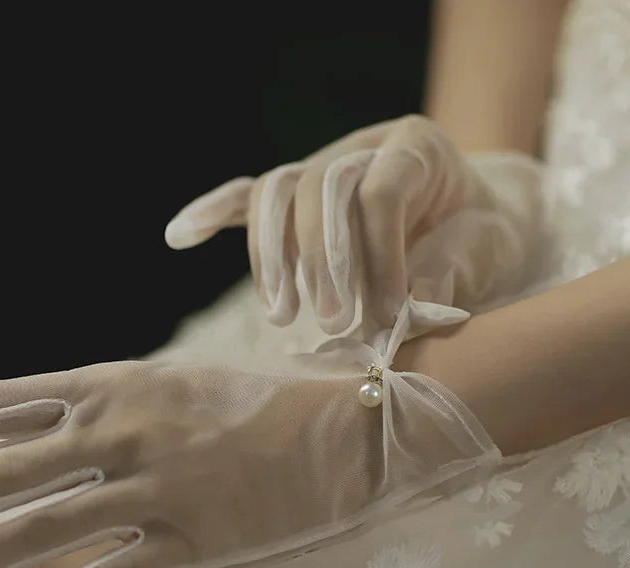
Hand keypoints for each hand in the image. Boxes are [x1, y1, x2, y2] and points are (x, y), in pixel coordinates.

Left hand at [0, 355, 492, 567]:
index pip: (1, 404)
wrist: (353, 429)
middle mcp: (128, 431)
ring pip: (40, 529)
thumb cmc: (263, 403)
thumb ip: (111, 401)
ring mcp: (160, 490)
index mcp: (120, 382)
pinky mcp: (197, 544)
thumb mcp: (177, 382)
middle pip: (3, 469)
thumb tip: (44, 429)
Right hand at [164, 115, 541, 335]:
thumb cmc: (479, 237)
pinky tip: (179, 236)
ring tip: (281, 315)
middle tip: (332, 321)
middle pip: (316, 186)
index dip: (380, 255)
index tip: (389, 315)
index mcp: (415, 147)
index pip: (378, 191)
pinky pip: (249, 200)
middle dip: (320, 259)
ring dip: (272, 257)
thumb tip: (407, 309)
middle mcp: (359, 148)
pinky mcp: (297, 199)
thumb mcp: (487, 252)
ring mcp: (321, 168)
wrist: (471, 219)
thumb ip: (451, 272)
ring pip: (276, 195)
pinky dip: (213, 214)